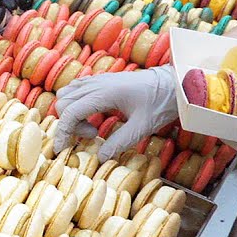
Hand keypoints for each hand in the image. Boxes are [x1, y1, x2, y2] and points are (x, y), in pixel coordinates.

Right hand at [53, 65, 178, 161]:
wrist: (174, 83)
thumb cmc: (161, 102)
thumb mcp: (143, 127)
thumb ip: (120, 142)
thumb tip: (100, 157)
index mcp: (104, 93)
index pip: (70, 112)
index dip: (63, 132)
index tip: (63, 149)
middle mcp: (96, 83)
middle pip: (63, 103)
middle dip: (70, 124)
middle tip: (93, 135)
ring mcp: (97, 79)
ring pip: (66, 94)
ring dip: (71, 113)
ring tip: (92, 126)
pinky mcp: (100, 80)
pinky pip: (75, 89)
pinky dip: (75, 104)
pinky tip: (92, 114)